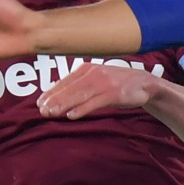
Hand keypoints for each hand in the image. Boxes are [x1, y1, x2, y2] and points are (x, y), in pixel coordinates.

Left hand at [38, 63, 157, 119]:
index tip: (39, 103)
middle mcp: (95, 73)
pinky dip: (82, 109)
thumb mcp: (96, 79)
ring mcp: (105, 83)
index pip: (65, 81)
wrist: (144, 83)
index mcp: (88, 69)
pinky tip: (72, 115)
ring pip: (80, 95)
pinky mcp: (115, 94)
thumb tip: (56, 94)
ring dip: (64, 104)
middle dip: (54, 100)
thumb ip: (79, 85)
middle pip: (70, 88)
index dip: (51, 92)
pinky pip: (95, 102)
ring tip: (51, 113)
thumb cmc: (116, 83)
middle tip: (41, 110)